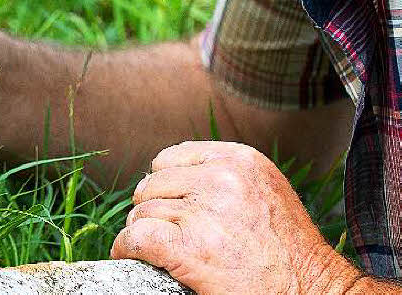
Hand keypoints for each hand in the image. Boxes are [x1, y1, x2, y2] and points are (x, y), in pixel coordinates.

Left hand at [111, 141, 363, 294]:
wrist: (314, 292)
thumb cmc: (289, 251)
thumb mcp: (263, 191)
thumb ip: (223, 176)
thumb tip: (165, 176)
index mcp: (239, 160)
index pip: (169, 159)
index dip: (164, 186)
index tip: (171, 207)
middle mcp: (222, 180)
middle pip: (152, 186)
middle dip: (154, 211)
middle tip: (168, 234)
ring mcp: (206, 213)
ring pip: (143, 214)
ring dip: (144, 233)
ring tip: (163, 251)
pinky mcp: (192, 248)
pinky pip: (137, 238)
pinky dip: (126, 249)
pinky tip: (129, 256)